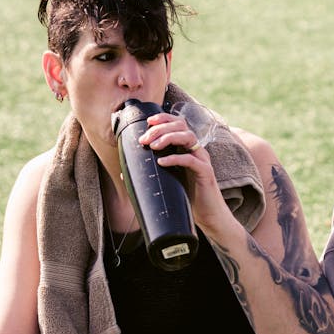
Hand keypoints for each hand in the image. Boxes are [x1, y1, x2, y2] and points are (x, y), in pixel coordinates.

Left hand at [141, 112, 232, 228]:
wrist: (208, 215)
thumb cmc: (188, 197)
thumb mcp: (167, 180)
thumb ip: (150, 173)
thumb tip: (124, 175)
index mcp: (188, 148)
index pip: (178, 124)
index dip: (164, 118)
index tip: (149, 121)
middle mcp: (196, 150)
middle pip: (182, 126)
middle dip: (161, 128)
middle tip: (145, 139)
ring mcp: (202, 160)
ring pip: (188, 137)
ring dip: (168, 138)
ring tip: (153, 147)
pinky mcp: (206, 172)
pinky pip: (191, 160)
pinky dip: (176, 158)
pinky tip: (162, 162)